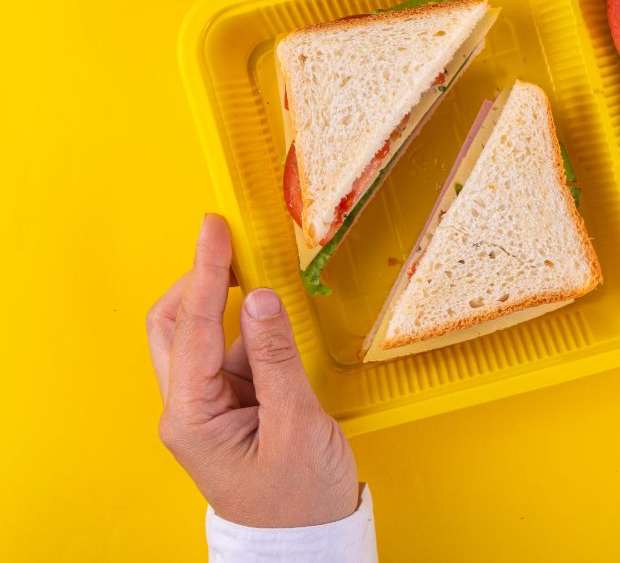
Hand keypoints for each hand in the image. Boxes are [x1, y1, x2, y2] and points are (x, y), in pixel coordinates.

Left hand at [146, 214, 358, 526]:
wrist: (307, 544)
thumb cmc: (299, 499)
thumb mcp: (296, 424)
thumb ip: (276, 357)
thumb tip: (259, 297)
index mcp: (192, 417)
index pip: (191, 325)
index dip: (204, 269)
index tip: (214, 228)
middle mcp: (189, 408)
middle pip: (172, 324)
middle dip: (195, 279)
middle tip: (225, 241)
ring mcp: (209, 405)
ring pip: (202, 334)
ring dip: (227, 301)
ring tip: (258, 268)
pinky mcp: (233, 403)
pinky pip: (233, 349)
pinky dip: (251, 326)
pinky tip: (273, 313)